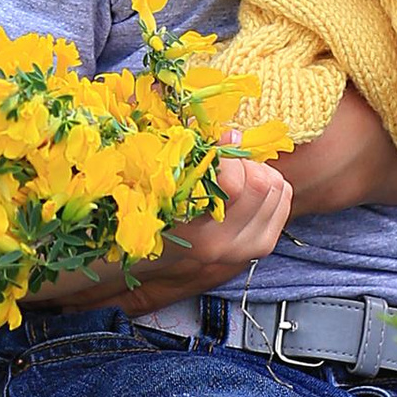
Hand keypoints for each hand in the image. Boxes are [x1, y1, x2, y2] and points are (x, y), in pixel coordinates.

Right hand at [34, 153, 294, 312]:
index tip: (210, 144)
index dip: (225, 153)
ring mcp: (234, 255)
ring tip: (234, 176)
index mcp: (192, 226)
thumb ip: (190, 155)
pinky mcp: (246, 255)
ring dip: (262, 178)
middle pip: (265, 185)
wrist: (118, 262)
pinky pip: (279, 215)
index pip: (236, 181)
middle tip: (225, 161)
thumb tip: (232, 134)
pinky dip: (270, 198)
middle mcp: (219, 245)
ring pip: (279, 198)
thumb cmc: (127, 212)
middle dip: (248, 163)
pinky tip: (246, 193)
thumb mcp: (149, 177)